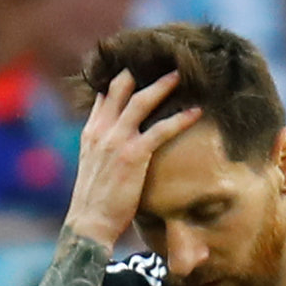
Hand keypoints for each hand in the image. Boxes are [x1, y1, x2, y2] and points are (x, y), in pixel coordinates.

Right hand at [60, 69, 197, 247]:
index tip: (141, 68)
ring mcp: (115, 142)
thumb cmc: (95, 201)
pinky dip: (180, 118)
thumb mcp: (94, 167)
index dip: (122, 79)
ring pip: (141, 101)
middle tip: (164, 61)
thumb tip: (121, 143)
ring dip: (163, 86)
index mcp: (91, 133)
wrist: (88, 224)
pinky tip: (196, 112)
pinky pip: (161, 130)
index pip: (105, 95)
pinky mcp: (132, 156)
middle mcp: (101, 131)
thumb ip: (105, 148)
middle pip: (120, 88)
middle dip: (141, 71)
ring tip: (181, 75)